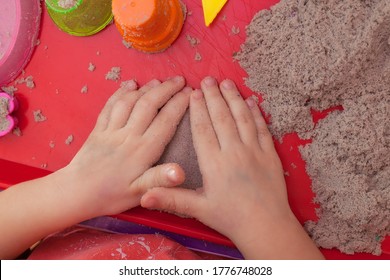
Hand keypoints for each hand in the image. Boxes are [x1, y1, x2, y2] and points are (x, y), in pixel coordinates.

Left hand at [60, 77, 189, 216]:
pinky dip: (120, 92)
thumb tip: (180, 172)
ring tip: (159, 81)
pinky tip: (129, 85)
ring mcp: (111, 130)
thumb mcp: (139, 194)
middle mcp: (128, 135)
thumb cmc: (111, 196)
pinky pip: (110, 106)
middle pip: (148, 104)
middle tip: (179, 79)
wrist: (75, 193)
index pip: (165, 121)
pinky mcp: (98, 129)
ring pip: (130, 101)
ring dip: (146, 88)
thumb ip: (160, 179)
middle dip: (166, 89)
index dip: (179, 104)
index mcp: (142, 151)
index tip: (190, 92)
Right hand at [141, 77, 322, 258]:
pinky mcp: (270, 154)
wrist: (265, 226)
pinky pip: (262, 128)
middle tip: (208, 78)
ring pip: (242, 118)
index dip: (197, 109)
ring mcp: (254, 151)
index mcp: (214, 163)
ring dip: (234, 98)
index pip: (203, 129)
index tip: (193, 93)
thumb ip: (171, 198)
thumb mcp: (199, 209)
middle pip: (222, 117)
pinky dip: (256, 113)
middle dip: (214, 96)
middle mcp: (234, 152)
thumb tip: (143, 197)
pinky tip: (251, 101)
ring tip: (227, 83)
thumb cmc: (230, 218)